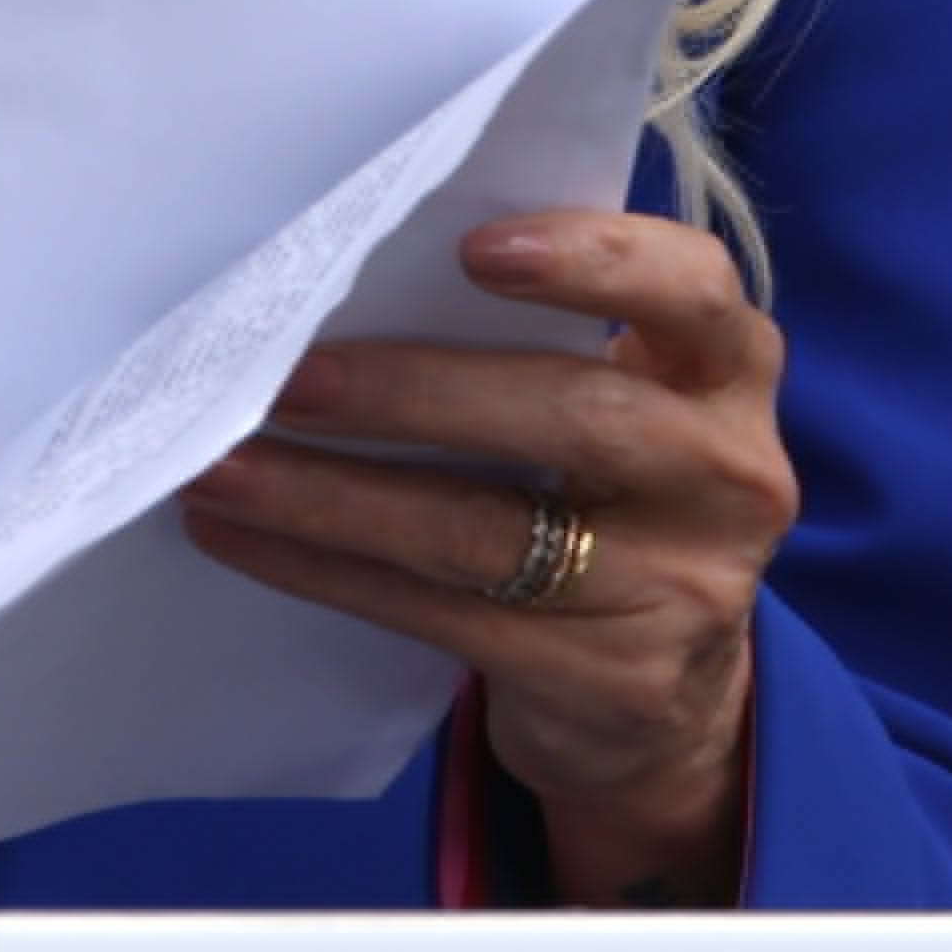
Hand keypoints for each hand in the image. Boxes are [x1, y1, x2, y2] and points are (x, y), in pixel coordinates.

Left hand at [178, 210, 797, 909]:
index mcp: (726, 372)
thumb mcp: (617, 408)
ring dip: (334, 497)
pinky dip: (331, 573)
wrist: (659, 701)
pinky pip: (448, 617)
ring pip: (487, 531)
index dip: (596, 259)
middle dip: (414, 393)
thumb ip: (542, 342)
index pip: (696, 287)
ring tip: (224, 468)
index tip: (477, 250)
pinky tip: (248, 540)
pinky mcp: (616, 681)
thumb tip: (341, 280)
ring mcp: (684, 588)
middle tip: (287, 379)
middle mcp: (727, 474)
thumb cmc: (600, 499)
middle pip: (575, 414)